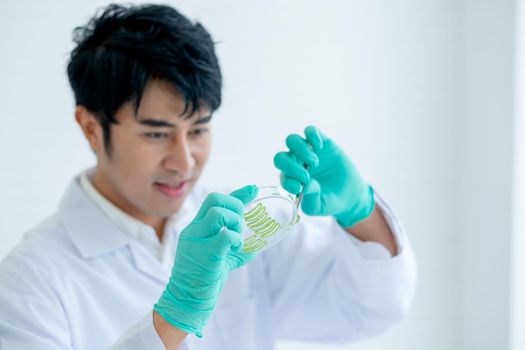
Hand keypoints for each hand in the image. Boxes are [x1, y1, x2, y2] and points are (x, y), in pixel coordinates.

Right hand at [154, 185, 257, 336]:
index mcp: (196, 228)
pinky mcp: (205, 254)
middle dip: (235, 205)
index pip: (214, 201)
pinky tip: (235, 249)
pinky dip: (235, 239)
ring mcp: (197, 241)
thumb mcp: (218, 256)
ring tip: (236, 238)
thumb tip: (255, 247)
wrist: (186, 300)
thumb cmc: (203, 279)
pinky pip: (224, 236)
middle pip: (214, 199)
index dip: (237, 194)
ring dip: (234, 222)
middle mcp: (194, 230)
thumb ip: (232, 248)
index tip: (253, 189)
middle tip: (240, 225)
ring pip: (217, 213)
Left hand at [274, 125, 374, 227]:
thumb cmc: (330, 201)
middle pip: (280, 157)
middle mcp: (296, 164)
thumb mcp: (320, 206)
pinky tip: (319, 147)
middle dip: (290, 165)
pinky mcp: (322, 142)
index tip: (299, 188)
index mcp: (292, 180)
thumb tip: (305, 185)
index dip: (288, 181)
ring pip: (292, 140)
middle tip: (306, 175)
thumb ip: (311, 199)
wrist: (349, 193)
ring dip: (300, 150)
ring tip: (314, 163)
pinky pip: (310, 131)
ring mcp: (308, 152)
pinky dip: (312, 135)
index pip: (283, 176)